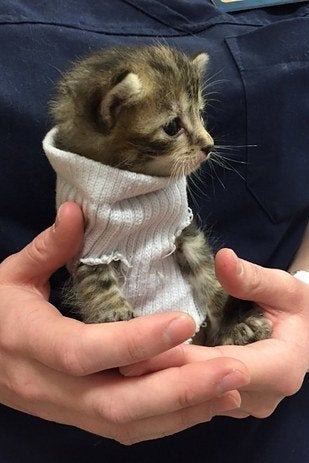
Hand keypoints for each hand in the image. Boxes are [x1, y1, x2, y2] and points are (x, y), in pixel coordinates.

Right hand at [0, 205, 249, 443]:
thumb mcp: (12, 275)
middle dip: (178, 389)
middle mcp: (48, 385)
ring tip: (230, 387)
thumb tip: (76, 211)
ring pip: (127, 423)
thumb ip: (48, 247)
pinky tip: (203, 404)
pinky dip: (168, 421)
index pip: (84, 350)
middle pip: (116, 402)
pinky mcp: (78, 417)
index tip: (184, 321)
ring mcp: (64, 408)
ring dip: (182, 410)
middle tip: (233, 369)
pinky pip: (126, 428)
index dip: (134, 342)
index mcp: (28, 340)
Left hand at [122, 248, 308, 418]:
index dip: (182, 359)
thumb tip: (223, 260)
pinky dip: (168, 383)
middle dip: (160, 375)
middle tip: (116, 361)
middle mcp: (259, 396)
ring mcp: (242, 402)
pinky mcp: (227, 400)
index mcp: (279, 368)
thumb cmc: (296, 309)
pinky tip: (138, 371)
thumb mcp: (285, 288)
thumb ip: (254, 278)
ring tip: (118, 367)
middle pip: (203, 388)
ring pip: (196, 399)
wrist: (304, 334)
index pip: (224, 367)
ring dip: (159, 383)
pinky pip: (195, 396)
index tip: (143, 348)